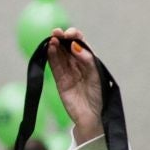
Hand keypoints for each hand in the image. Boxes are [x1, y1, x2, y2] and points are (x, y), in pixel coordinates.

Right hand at [46, 27, 102, 143]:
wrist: (93, 117)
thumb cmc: (100, 96)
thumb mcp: (97, 76)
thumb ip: (87, 60)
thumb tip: (75, 45)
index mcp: (90, 61)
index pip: (81, 44)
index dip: (75, 36)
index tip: (70, 34)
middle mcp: (79, 65)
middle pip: (68, 47)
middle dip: (62, 38)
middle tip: (57, 32)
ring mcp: (69, 72)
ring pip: (60, 55)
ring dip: (55, 46)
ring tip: (52, 39)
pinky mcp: (61, 81)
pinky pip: (55, 66)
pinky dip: (51, 56)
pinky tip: (50, 48)